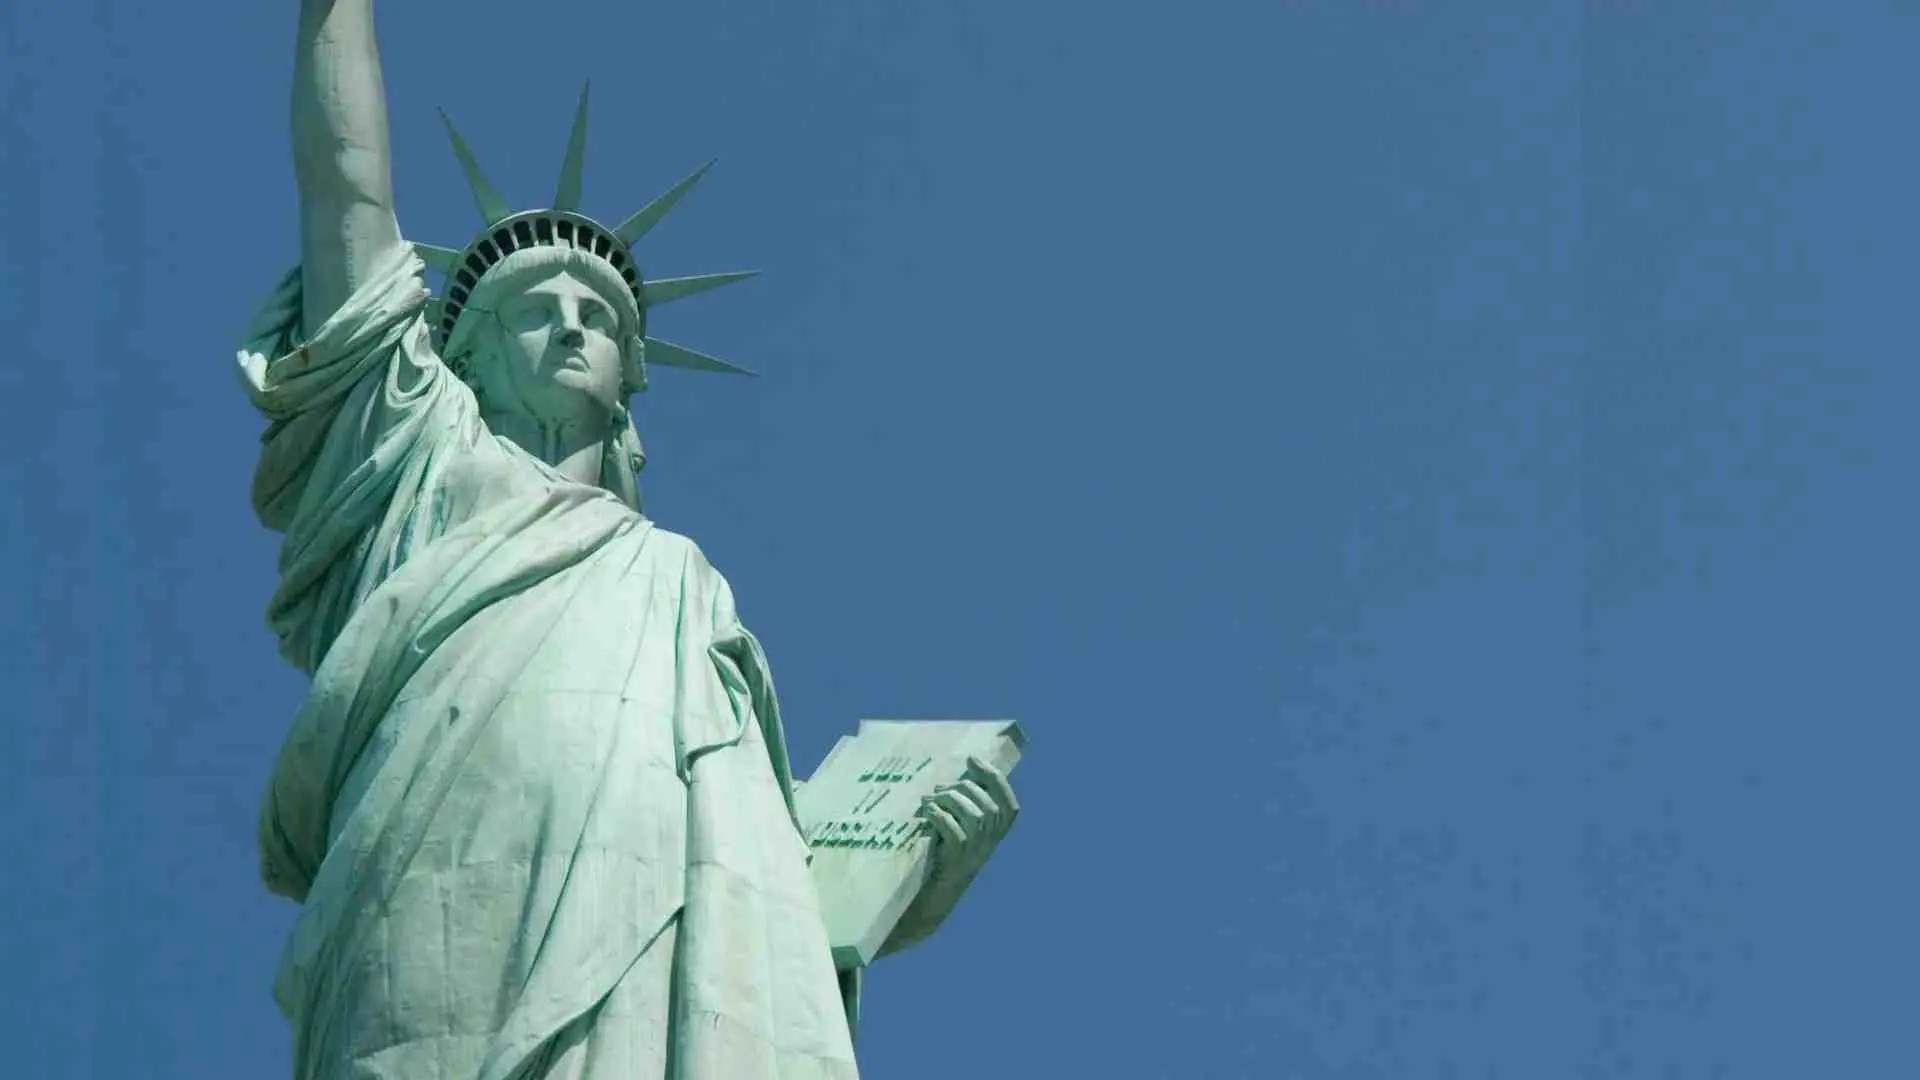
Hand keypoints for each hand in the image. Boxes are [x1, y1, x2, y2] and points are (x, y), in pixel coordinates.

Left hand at [880, 756, 1019, 954]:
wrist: (924, 904)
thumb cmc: (935, 864)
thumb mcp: (955, 836)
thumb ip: (960, 811)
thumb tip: (951, 778)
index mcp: (993, 839)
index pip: (1009, 806)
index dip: (994, 778)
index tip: (973, 758)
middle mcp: (988, 847)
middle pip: (990, 806)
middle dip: (964, 787)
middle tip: (939, 788)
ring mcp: (974, 856)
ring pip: (976, 816)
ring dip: (950, 800)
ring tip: (929, 800)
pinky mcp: (955, 863)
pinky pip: (955, 832)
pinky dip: (940, 816)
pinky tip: (926, 813)